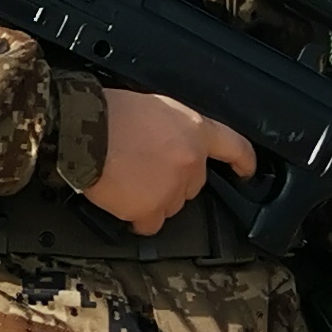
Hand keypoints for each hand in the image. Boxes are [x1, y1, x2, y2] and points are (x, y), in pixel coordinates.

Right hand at [84, 87, 255, 234]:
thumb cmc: (110, 113)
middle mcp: (191, 160)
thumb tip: (168, 142)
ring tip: (127, 180)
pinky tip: (122, 200)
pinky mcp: (151, 209)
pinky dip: (137, 217)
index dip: (244, 161)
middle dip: (172, 180)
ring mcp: (172, 188)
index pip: (233, 147)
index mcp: (194, 129)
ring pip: (171, 205)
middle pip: (193, 184)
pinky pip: (150, 224)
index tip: (246, 172)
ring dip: (153, 198)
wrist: (85, 130)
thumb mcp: (154, 107)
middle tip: (144, 168)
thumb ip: (173, 129)